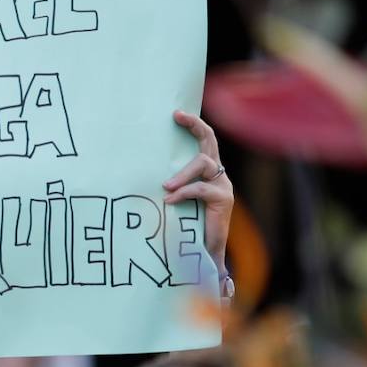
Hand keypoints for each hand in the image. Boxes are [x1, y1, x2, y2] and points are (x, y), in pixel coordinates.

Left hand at [164, 110, 231, 273]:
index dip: (195, 125)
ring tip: (166, 186)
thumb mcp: (178, 203)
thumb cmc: (188, 227)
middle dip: (195, 125)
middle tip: (177, 116)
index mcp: (209, 172)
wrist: (206, 253)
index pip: (206, 141)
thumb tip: (143, 177)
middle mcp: (218, 175)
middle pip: (209, 142)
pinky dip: (183, 193)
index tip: (177, 113)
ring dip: (183, 173)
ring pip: (203, 164)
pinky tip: (169, 201)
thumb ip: (171, 188)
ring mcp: (222, 186)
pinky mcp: (223, 200)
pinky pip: (200, 189)